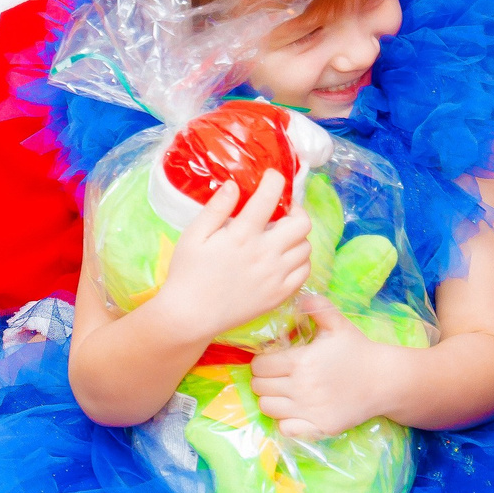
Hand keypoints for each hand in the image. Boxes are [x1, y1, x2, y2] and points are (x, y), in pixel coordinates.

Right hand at [146, 171, 312, 341]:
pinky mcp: (280, 293)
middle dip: (296, 211)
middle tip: (283, 213)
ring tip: (280, 237)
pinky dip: (300, 260)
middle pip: (302, 223)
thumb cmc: (187, 273)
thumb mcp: (193, 236)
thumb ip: (216, 209)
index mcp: (242, 235)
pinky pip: (305, 271)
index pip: (269, 198)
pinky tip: (284, 259)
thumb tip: (234, 185)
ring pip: (306, 247)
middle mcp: (265, 254)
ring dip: (297, 237)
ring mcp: (276, 275)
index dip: (275, 181)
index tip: (272, 176)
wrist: (191, 315)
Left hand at [250, 294, 387, 439]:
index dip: (262, 362)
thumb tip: (298, 298)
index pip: (259, 366)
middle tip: (276, 376)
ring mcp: (309, 410)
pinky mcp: (319, 427)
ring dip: (271, 399)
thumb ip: (317, 308)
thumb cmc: (359, 351)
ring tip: (283, 392)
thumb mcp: (339, 325)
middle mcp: (301, 387)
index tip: (272, 361)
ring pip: (267, 407)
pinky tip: (295, 411)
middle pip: (259, 386)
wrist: (386, 380)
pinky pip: (285, 428)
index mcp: (301, 361)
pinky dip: (285, 421)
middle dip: (263, 380)